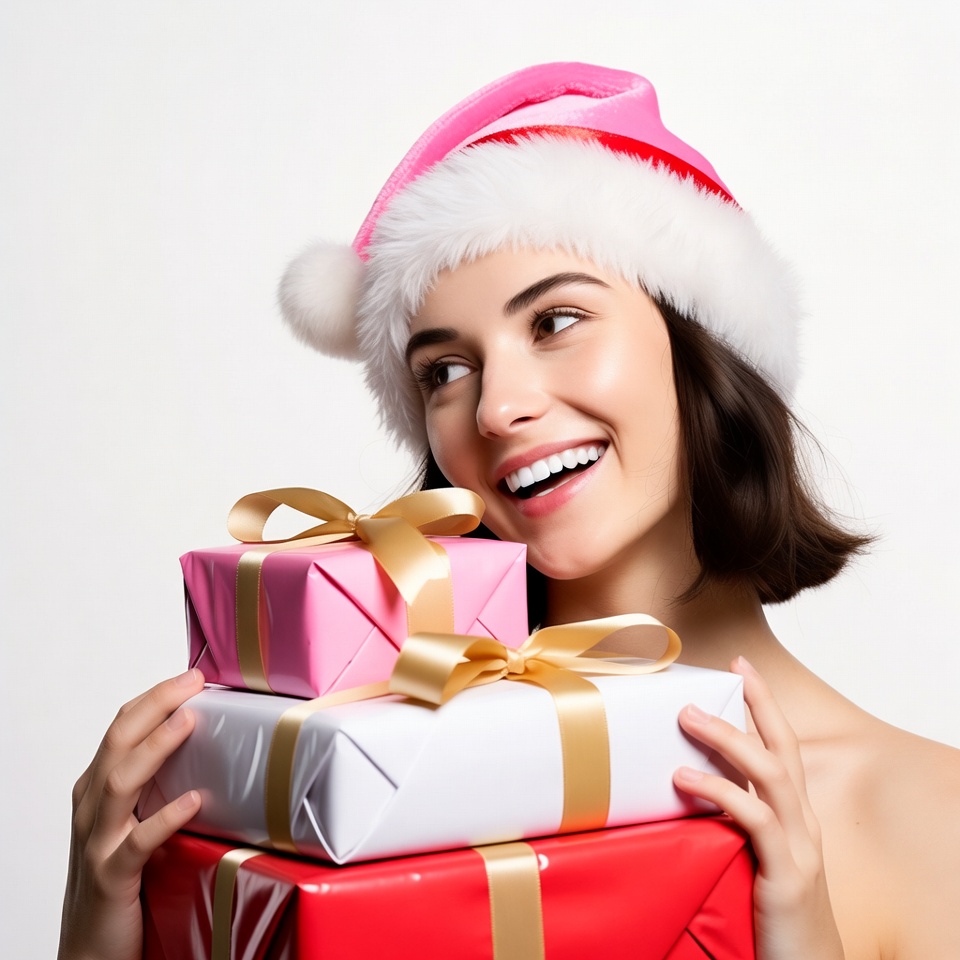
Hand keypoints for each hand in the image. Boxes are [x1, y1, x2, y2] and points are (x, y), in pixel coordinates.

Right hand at [58, 669, 204, 959]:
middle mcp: (91, 809)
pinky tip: (194, 801)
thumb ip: (155, 785)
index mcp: (95, 791)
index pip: (120, 728)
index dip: (153, 697)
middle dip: (155, 705)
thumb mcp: (133, 820)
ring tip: (189, 721)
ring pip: (119, 783)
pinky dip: (165, 818)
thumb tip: (203, 745)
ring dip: (155, 748)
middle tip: (193, 681)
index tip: (191, 676)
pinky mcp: (112, 877)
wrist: (88, 949)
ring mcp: (98, 842)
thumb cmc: (120, 879)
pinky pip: (138, 843)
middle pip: (117, 742)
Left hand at [672, 657, 843, 959]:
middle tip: (732, 669)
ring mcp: (800, 849)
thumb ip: (733, 825)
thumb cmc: (774, 919)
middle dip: (760, 704)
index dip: (765, 707)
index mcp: (796, 820)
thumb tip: (682, 787)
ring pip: (771, 775)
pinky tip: (685, 778)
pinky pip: (755, 820)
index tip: (741, 669)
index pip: (783, 750)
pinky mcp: (786, 876)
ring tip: (689, 715)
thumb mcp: (755, 861)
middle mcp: (804, 826)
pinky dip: (720, 792)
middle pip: (785, 749)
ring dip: (730, 739)